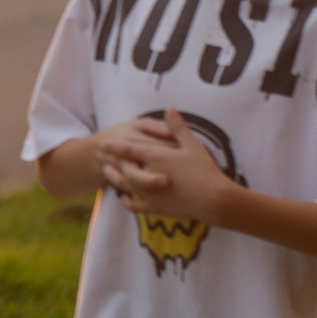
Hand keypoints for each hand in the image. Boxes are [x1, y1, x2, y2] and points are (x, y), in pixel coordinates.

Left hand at [105, 110, 231, 223]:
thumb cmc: (204, 169)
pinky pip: (135, 205)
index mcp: (156, 157)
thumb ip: (177, 127)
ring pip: (125, 187)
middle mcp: (148, 174)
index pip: (129, 150)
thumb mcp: (192, 144)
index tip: (103, 144)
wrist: (213, 199)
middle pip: (123, 169)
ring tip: (109, 176)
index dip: (115, 147)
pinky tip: (126, 198)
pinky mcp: (155, 209)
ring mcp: (150, 194)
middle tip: (103, 161)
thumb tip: (170, 109)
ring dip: (115, 180)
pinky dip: (128, 201)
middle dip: (112, 164)